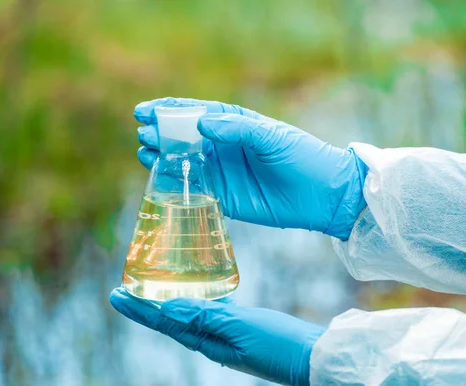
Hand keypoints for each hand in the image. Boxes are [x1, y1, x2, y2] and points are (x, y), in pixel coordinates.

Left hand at [109, 287, 325, 385]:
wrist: (310, 357)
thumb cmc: (277, 344)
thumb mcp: (239, 328)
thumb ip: (204, 317)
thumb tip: (167, 309)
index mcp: (206, 341)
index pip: (164, 322)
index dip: (139, 309)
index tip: (115, 295)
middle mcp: (211, 339)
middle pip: (170, 319)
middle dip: (145, 305)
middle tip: (122, 289)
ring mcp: (225, 334)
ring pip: (188, 314)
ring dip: (166, 301)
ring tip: (151, 288)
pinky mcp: (240, 326)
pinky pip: (209, 311)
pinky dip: (196, 300)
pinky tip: (197, 292)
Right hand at [134, 97, 367, 239]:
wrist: (322, 196)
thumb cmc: (301, 157)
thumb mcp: (271, 137)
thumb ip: (237, 129)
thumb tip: (200, 123)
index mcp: (233, 124)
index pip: (194, 112)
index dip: (169, 110)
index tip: (145, 110)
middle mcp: (222, 146)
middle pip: (182, 137)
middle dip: (160, 133)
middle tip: (143, 133)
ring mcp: (220, 171)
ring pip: (182, 162)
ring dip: (162, 157)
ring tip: (145, 152)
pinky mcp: (222, 197)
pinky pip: (191, 189)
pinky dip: (174, 184)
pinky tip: (158, 178)